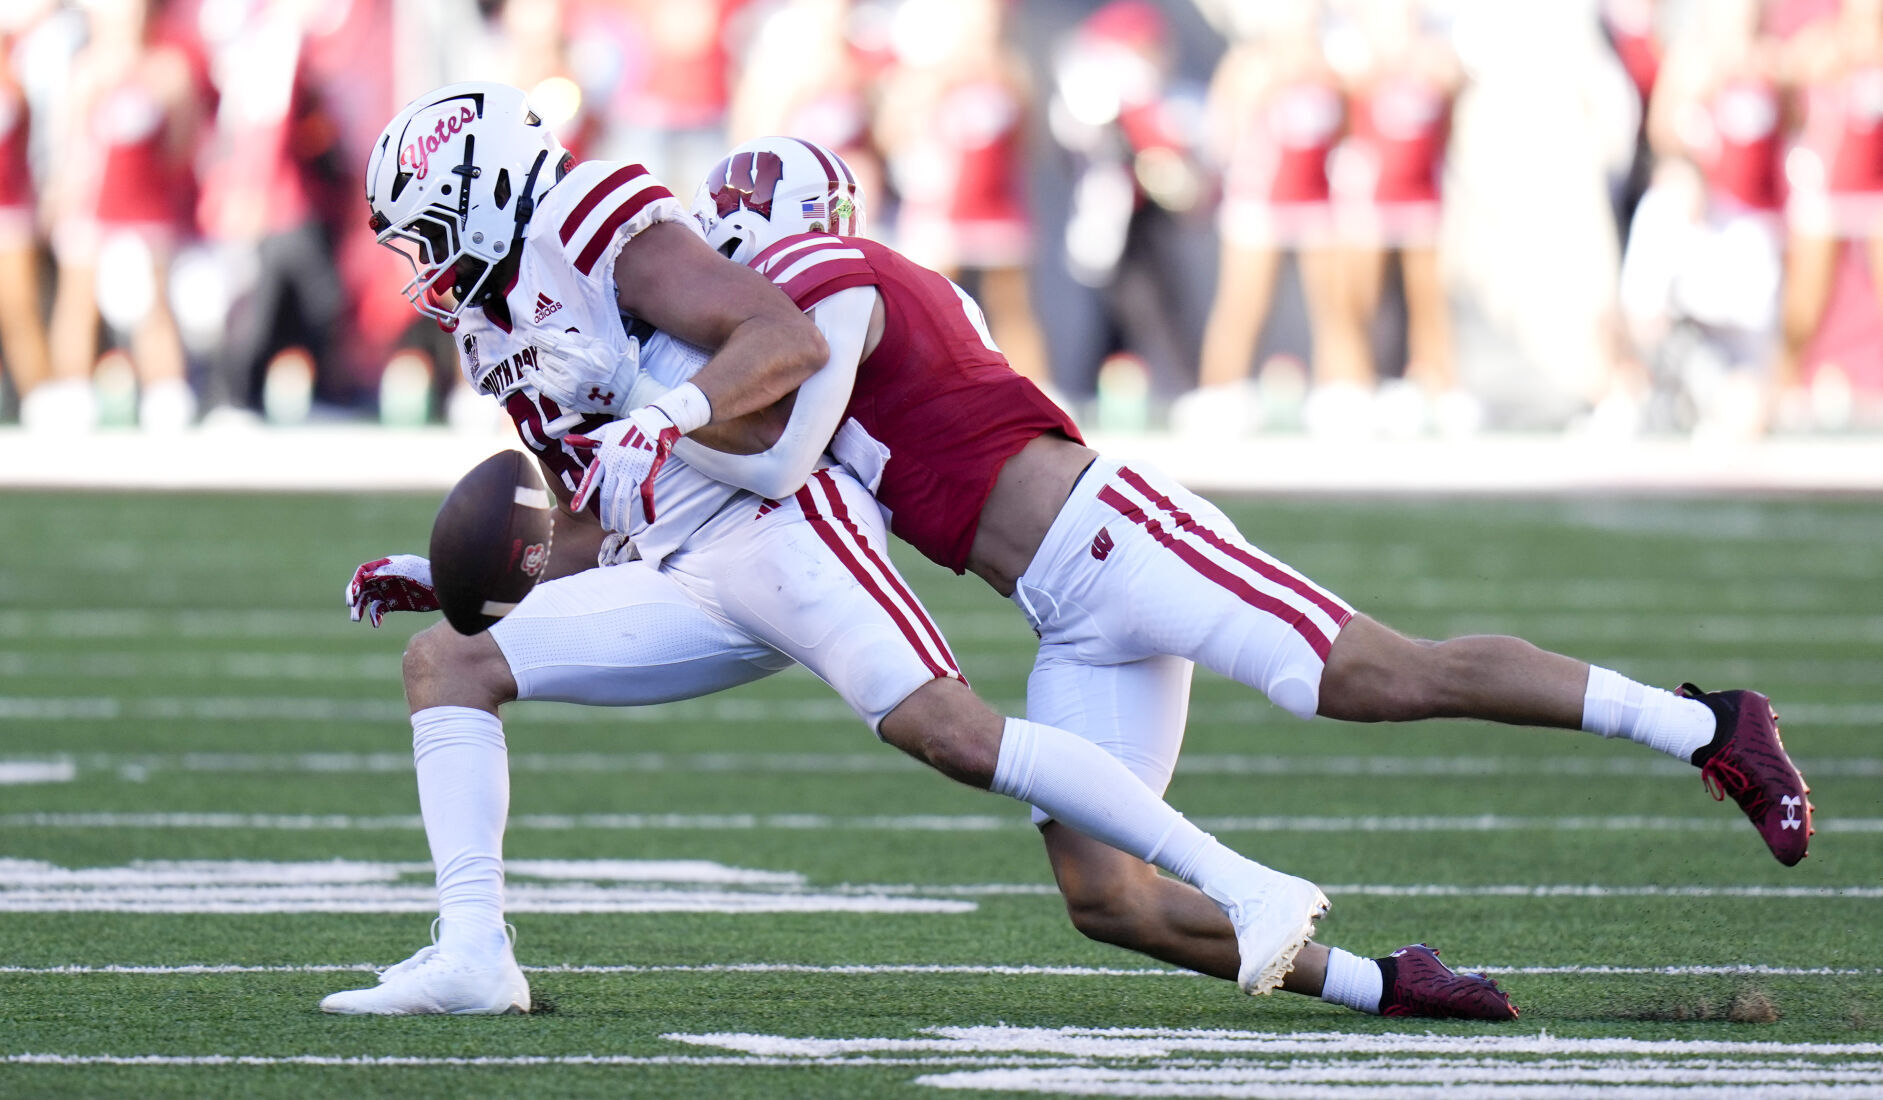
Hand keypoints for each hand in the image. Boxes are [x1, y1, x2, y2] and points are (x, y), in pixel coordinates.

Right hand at [345, 555, 437, 626]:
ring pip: (368, 599)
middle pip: (362, 587)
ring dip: (360, 608)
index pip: (363, 572)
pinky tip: (376, 624)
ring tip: (356, 619)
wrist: (444, 589)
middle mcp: (384, 578)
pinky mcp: (394, 603)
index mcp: (386, 566)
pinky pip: (378, 610)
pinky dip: (374, 617)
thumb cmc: (427, 575)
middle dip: (355, 597)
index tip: (355, 594)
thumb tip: (366, 576)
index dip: (356, 582)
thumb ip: (387, 572)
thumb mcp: (407, 570)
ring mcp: (388, 591)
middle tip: (351, 608)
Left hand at [525, 327, 635, 412]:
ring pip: (543, 369)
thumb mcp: (601, 346)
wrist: (627, 394)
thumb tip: (556, 334)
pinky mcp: (567, 400)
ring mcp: (568, 388)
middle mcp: (571, 372)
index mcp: (580, 357)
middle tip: (548, 348)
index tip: (531, 334)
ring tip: (548, 358)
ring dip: (542, 362)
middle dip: (544, 350)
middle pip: (545, 356)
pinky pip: (543, 387)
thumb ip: (578, 339)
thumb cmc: (616, 366)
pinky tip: (528, 371)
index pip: (551, 344)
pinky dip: (533, 378)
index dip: (538, 338)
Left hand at [568, 405, 681, 532]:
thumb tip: (566, 440)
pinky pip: (647, 494)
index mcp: (604, 458)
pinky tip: (649, 520)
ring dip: (622, 516)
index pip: (590, 479)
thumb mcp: (605, 432)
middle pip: (607, 495)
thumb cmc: (628, 427)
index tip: (575, 508)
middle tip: (605, 527)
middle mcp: (616, 466)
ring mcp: (632, 470)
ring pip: (624, 499)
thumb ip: (586, 440)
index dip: (582, 494)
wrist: (653, 422)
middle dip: (606, 514)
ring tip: (622, 529)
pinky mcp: (648, 472)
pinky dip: (648, 508)